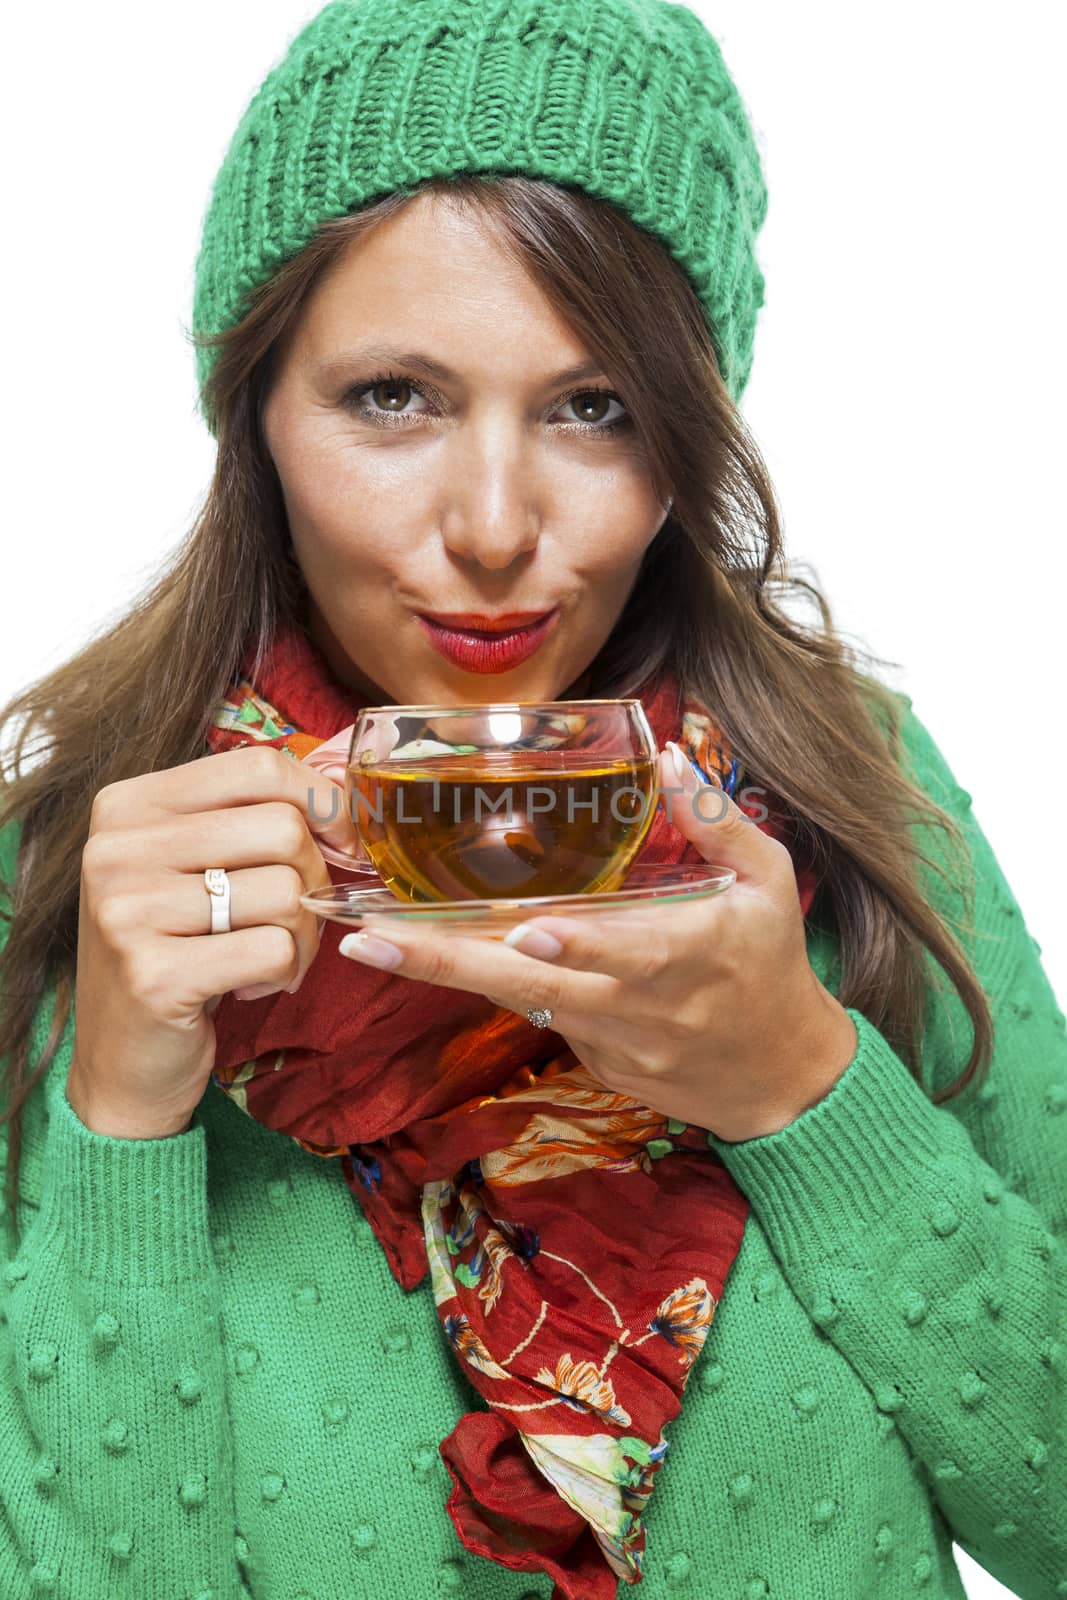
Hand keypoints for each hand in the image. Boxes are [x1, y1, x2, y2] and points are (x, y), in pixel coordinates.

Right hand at [69, 745, 355, 1139]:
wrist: (122, 1061)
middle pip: (282, 827)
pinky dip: (283, 973)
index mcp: (129, 804)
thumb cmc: (176, 950)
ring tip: (266, 958)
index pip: (259, 765)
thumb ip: (250, 816)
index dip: (322, 802)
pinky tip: (247, 986)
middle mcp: (117, 847)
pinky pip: (275, 950)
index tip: (343, 844)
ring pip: (285, 891)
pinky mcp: (153, 974)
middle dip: (314, 880)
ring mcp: (127, 910)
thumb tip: (344, 790)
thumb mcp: (195, 865)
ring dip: (301, 936)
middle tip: (293, 919)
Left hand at [338, 742, 856, 1142]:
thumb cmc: (773, 964)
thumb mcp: (769, 883)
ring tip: (373, 942)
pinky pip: (541, 1015)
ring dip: (450, 973)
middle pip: (533, 989)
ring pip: (521, 1003)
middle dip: (447, 965)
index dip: (575, 944)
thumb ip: (718, 822)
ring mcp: (611, 1043)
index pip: (627, 952)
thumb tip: (669, 755)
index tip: (524, 929)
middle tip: (369, 942)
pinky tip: (449, 953)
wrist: (781, 1080)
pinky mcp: (595, 1063)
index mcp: (689, 954)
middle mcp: (641, 1007)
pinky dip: (501, 983)